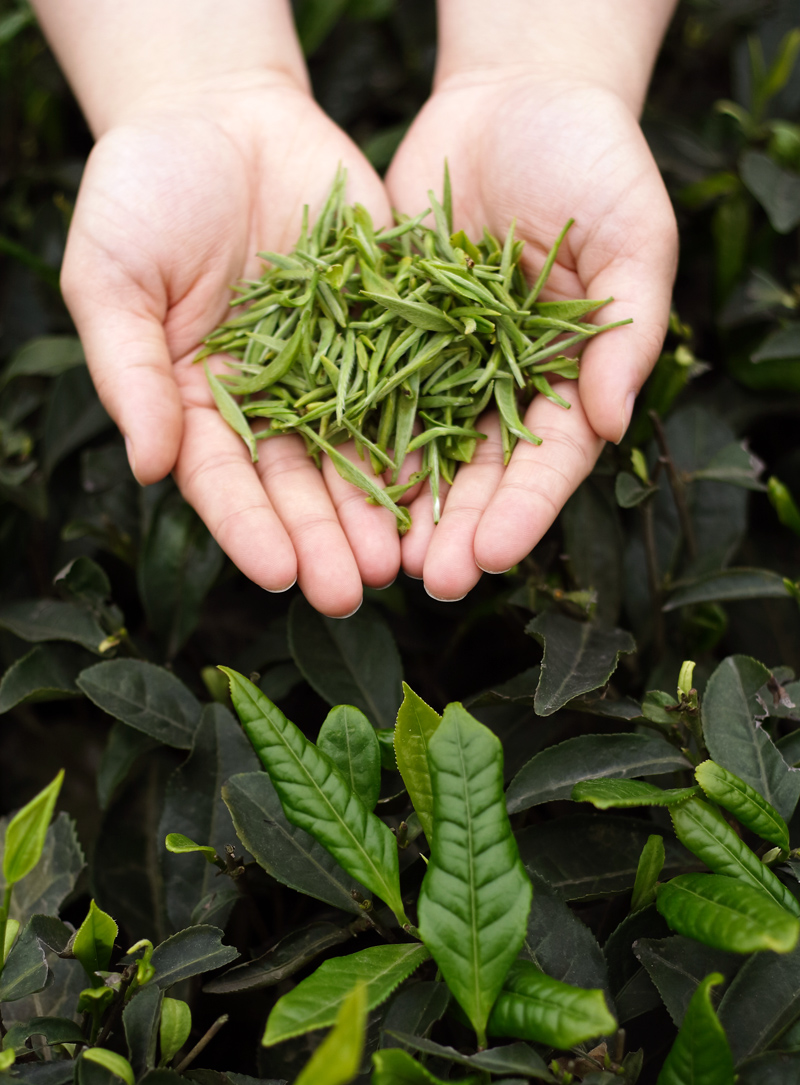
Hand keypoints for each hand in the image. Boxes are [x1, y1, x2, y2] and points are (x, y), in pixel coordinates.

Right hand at [61, 75, 402, 616]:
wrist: (220, 113)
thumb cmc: (142, 192)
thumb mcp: (113, 278)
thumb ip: (130, 373)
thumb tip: (148, 467)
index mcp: (197, 403)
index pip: (224, 482)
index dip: (250, 530)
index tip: (278, 575)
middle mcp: (269, 402)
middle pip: (298, 485)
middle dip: (325, 540)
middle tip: (354, 593)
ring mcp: (330, 371)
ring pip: (358, 453)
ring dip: (379, 510)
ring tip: (404, 560)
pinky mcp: (383, 330)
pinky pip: (408, 387)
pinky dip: (424, 434)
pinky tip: (444, 481)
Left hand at [386, 73, 677, 599]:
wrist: (512, 97)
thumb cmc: (593, 159)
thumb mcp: (631, 235)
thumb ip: (626, 330)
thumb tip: (615, 422)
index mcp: (567, 379)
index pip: (547, 462)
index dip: (521, 512)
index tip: (490, 558)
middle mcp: (500, 385)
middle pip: (476, 473)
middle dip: (452, 529)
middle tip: (425, 582)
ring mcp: (441, 363)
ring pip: (416, 447)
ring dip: (395, 506)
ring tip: (370, 558)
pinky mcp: (386, 330)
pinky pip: (363, 388)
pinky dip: (348, 434)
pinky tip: (326, 481)